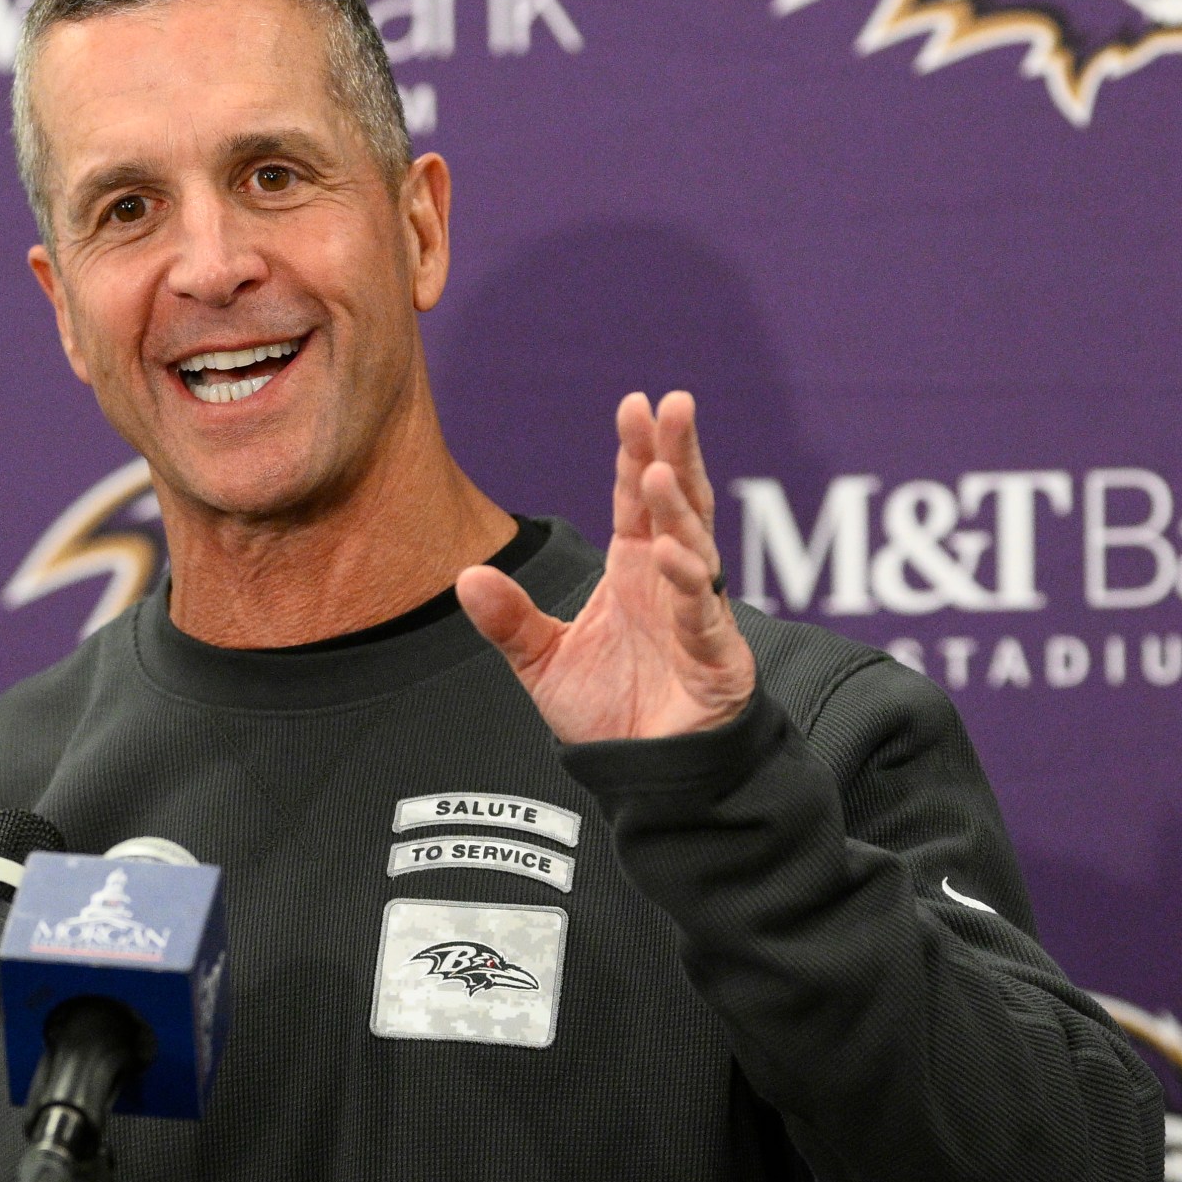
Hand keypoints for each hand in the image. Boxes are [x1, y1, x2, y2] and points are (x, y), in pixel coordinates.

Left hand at [457, 392, 756, 743]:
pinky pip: (702, 615)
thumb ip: (509, 620)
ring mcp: (697, 615)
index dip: (636, 453)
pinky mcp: (715, 658)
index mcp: (635, 569)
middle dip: (676, 453)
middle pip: (678, 503)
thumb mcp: (543, 663)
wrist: (646, 777)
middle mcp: (670, 581)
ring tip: (659, 472)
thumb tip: (466, 575)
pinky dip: (688, 585)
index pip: (636, 500)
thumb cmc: (609, 713)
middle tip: (672, 404)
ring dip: (680, 510)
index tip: (633, 406)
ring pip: (696, 548)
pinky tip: (672, 556)